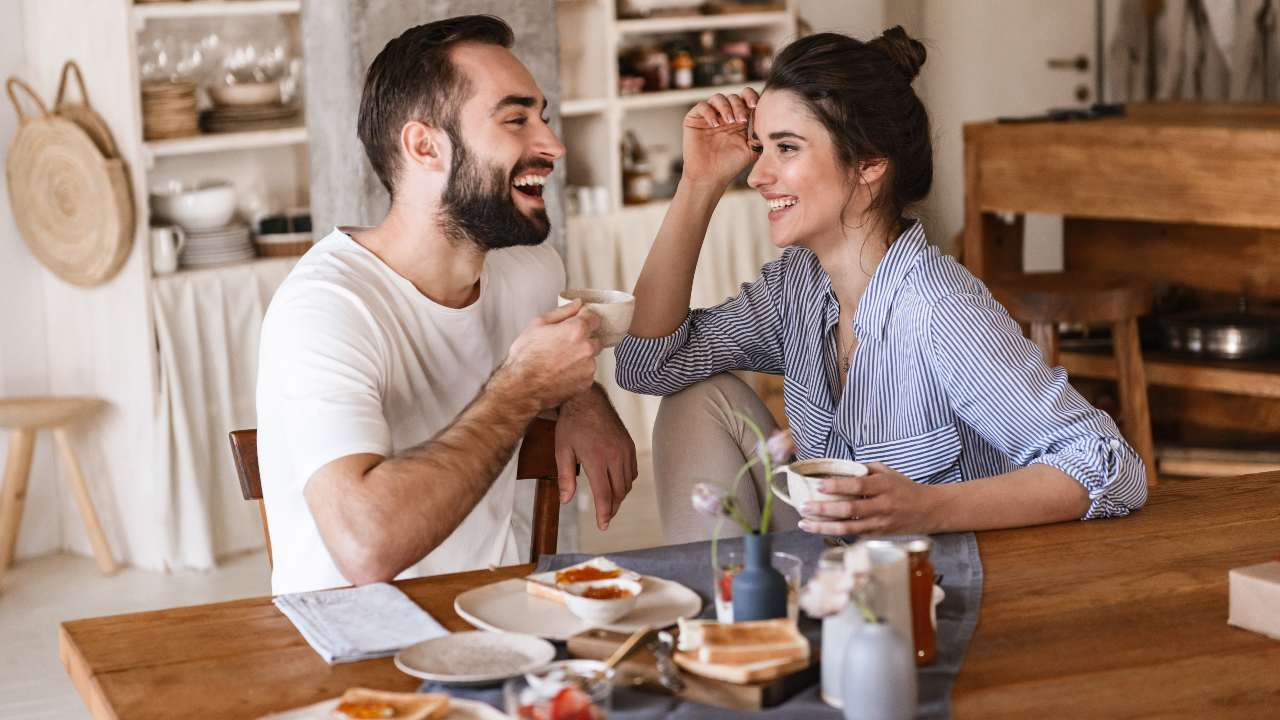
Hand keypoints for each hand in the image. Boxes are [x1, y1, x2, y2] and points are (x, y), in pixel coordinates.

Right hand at [501, 301, 600, 408]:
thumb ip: (562, 312)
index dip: (584, 318)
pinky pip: (587, 372)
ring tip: (560, 361)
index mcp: (576, 330)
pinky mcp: (586, 383)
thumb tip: (577, 304)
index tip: (577, 322)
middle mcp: (587, 348)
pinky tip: (562, 372)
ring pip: (591, 356)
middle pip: (595, 338)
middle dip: (583, 339)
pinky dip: (578, 371)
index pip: (594, 317)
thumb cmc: (525, 357)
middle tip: (564, 344)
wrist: (521, 387)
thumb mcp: (538, 325)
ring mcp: (588, 367)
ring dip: (581, 356)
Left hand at [555, 386, 636, 530]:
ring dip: (619, 496)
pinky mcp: (629, 445)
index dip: (604, 513)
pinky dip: (626, 482)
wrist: (587, 399)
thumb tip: (565, 500)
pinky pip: (633, 471)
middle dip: (612, 508)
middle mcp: (615, 456)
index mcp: (597, 459)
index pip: (604, 495)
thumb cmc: (571, 424)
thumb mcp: (562, 451)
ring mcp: (625, 450)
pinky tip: (617, 484)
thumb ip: (565, 477)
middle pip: (619, 492)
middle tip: (605, 517)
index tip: (602, 526)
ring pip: (627, 483)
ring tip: (609, 503)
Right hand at [680, 87, 758, 189]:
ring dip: (726, 107)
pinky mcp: (694, 119)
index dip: (751, 97)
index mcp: (738, 120)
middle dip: (739, 106)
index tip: (755, 106)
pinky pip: (702, 106)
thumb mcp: (751, 150)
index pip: (746, 99)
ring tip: (729, 122)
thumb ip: (760, 135)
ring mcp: (709, 116)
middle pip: (733, 97)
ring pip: (718, 98)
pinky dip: (709, 112)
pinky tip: (715, 124)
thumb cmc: (729, 166)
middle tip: (742, 120)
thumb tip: (772, 123)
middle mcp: (724, 115)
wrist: (709, 177)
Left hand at [795, 463, 940, 535]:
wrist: (929, 510)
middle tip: (803, 507)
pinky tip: (820, 530)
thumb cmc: (904, 488)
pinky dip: (836, 534)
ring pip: (849, 527)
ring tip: (804, 524)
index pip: (858, 485)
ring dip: (824, 527)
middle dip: (824, 509)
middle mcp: (883, 506)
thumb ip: (863, 470)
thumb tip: (837, 468)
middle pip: (850, 509)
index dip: (837, 486)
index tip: (819, 485)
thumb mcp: (887, 472)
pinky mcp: (879, 536)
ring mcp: (881, 523)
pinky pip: (855, 535)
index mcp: (884, 486)